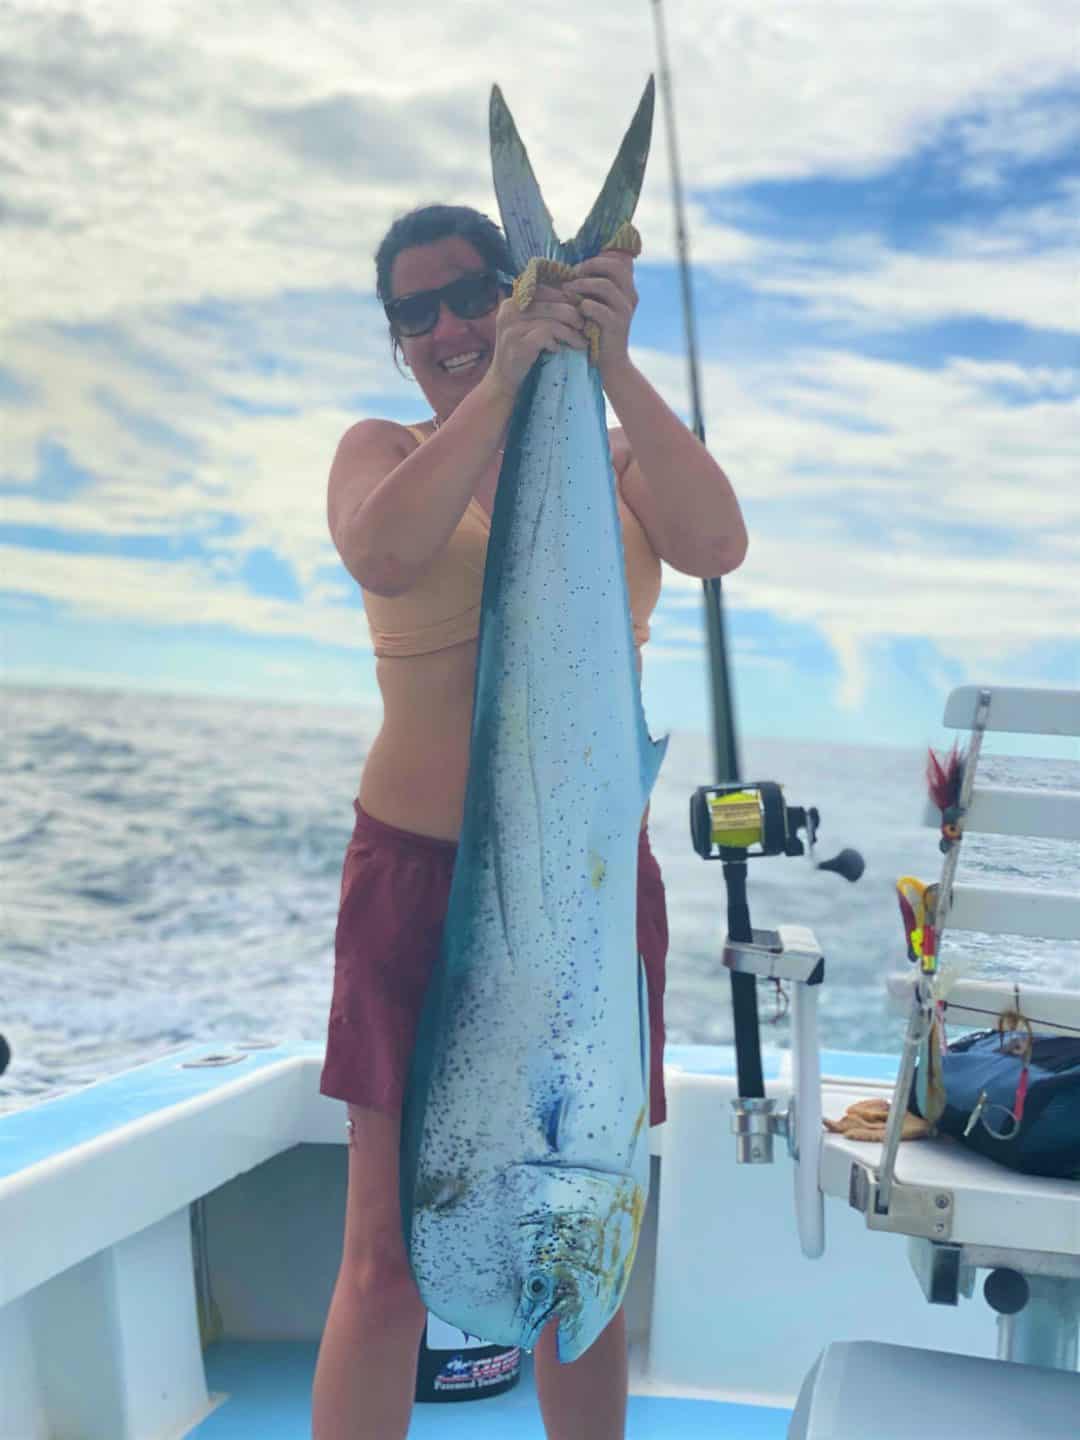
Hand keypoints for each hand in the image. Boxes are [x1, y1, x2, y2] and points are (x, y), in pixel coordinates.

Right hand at [488, 281, 588, 397]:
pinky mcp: (518, 344)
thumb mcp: (527, 326)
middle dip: (572, 314)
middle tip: (584, 325)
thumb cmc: (521, 351)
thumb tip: (572, 299)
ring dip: (570, 332)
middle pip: (550, 304)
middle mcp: (509, 311)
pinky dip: (557, 342)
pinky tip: (559, 349)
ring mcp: (512, 328)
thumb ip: (541, 312)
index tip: (578, 308)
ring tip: (580, 341)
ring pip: (552, 321)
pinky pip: (547, 336)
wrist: (503, 379)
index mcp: (511, 302)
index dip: (563, 297)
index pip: (543, 290)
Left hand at [564, 248, 636, 383]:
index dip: (598, 258)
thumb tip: (574, 268)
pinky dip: (584, 306)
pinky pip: (599, 309)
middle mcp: (630, 296)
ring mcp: (625, 310)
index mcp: (627, 289)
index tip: (579, 267)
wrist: (609, 363)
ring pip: (606, 286)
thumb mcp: (598, 305)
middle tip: (573, 272)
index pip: (619, 261)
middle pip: (615, 267)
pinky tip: (576, 309)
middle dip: (591, 266)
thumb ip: (594, 287)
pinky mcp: (617, 325)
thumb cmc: (597, 331)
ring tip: (567, 288)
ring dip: (583, 284)